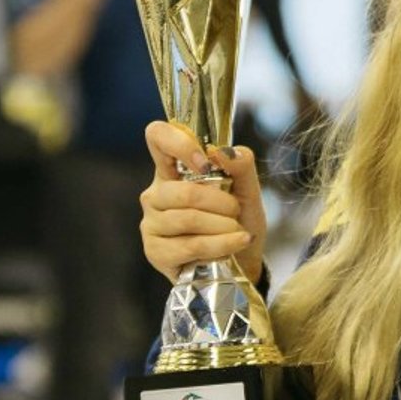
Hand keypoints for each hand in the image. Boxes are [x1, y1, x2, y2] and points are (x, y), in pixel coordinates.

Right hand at [139, 120, 267, 285]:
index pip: (157, 137)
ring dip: (224, 227)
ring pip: (188, 219)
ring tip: (238, 232)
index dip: (179, 143)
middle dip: (221, 204)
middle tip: (236, 212)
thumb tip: (222, 151)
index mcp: (173, 171)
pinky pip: (190, 245)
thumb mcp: (249, 191)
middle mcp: (156, 194)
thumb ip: (241, 166)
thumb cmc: (239, 222)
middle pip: (183, 191)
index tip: (205, 163)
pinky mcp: (155, 252)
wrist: (243, 262)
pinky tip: (233, 245)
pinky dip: (220, 245)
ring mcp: (152, 223)